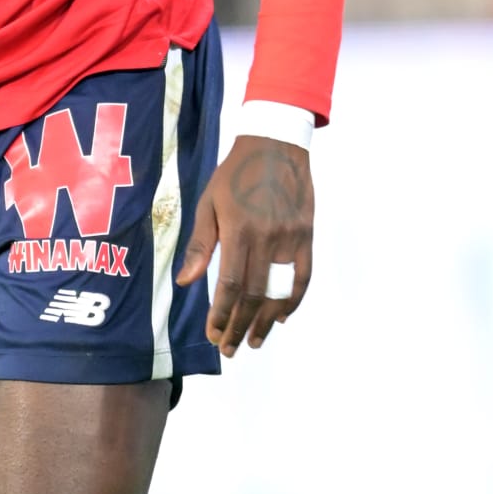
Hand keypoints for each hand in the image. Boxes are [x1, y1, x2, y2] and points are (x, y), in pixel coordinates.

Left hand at [175, 136, 313, 357]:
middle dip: (240, 326)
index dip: (222, 315)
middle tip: (229, 348)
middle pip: (255, 295)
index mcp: (238, 231)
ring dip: (266, 322)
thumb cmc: (234, 174)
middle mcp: (267, 239)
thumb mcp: (208, 203)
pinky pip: (303, 276)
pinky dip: (293, 300)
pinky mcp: (307, 236)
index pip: (231, 286)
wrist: (275, 145)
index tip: (213, 335)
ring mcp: (291, 239)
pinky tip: (282, 317)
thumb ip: (200, 245)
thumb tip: (185, 281)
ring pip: (280, 291)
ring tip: (253, 342)